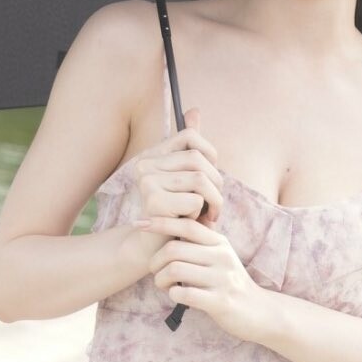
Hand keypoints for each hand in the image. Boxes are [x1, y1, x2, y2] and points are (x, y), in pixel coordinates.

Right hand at [131, 105, 224, 227]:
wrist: (154, 249)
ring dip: (213, 202)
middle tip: (214, 206)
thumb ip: (189, 148)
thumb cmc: (175, 214)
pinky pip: (194, 200)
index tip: (210, 178)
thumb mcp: (184, 180)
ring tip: (208, 216)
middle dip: (216, 184)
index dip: (210, 155)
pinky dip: (200, 215)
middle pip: (198, 159)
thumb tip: (194, 111)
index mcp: (151, 155)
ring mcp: (146, 182)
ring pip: (200, 179)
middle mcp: (144, 164)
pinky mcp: (153, 202)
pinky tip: (190, 224)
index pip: (190, 136)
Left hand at [135, 209, 270, 343]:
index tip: (139, 224)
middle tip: (153, 271)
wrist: (261, 313)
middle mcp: (222, 257)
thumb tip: (178, 219)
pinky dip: (173, 294)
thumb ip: (203, 240)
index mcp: (220, 243)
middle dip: (155, 261)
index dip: (160, 222)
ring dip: (160, 279)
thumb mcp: (222, 256)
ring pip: (175, 270)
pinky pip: (185, 294)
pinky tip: (175, 295)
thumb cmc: (231, 283)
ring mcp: (222, 279)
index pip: (186, 224)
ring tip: (163, 285)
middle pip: (174, 249)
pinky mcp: (220, 302)